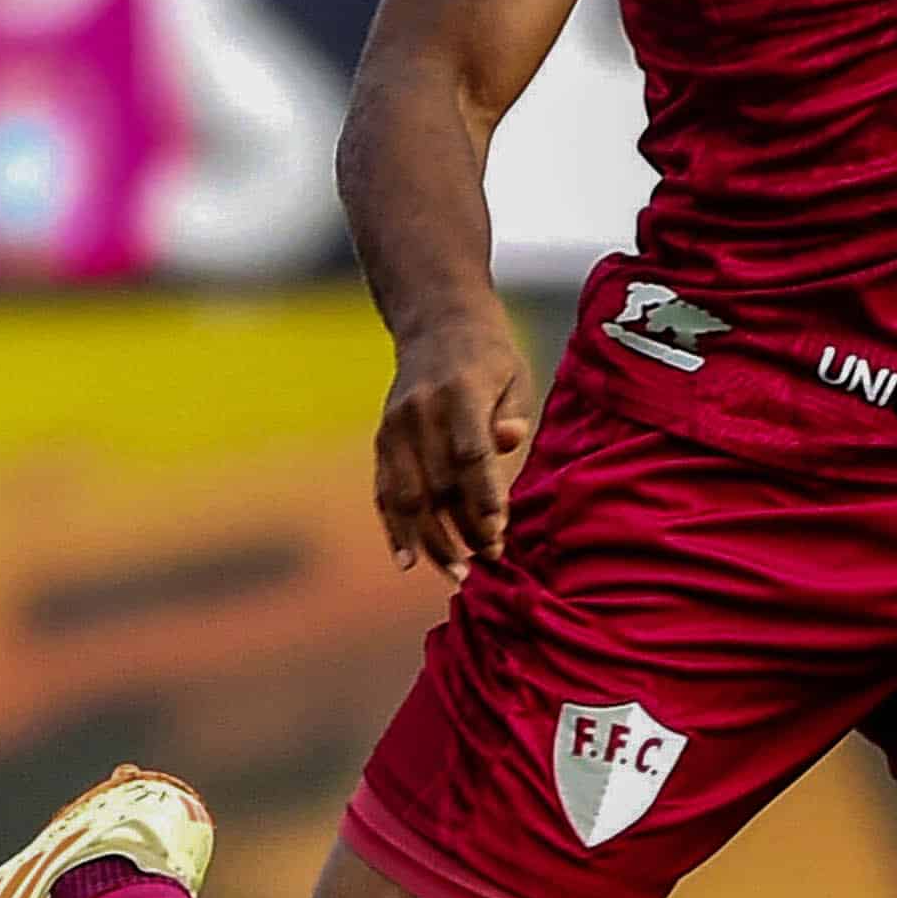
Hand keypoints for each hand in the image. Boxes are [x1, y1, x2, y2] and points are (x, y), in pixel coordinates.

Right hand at [371, 301, 535, 583]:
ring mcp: (395, 425)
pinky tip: (408, 561)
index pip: (470, 455)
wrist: (437, 323)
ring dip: (432, 540)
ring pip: (408, 496)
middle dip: (464, 528)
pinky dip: (395, 529)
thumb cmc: (490, 358)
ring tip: (456, 574)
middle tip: (488, 560)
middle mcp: (420, 410)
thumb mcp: (514, 376)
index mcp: (460, 391)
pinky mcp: (382, 438)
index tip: (498, 535)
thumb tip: (510, 441)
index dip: (483, 499)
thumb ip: (511, 413)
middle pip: (439, 483)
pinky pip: (385, 491)